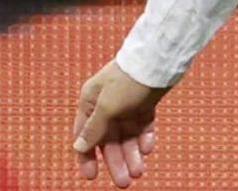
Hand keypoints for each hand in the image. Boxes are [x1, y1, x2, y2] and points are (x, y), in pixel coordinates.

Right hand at [73, 60, 169, 187]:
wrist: (158, 59)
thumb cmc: (128, 80)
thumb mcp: (107, 106)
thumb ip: (94, 128)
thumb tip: (79, 146)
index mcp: (90, 103)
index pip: (84, 136)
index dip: (87, 157)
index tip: (92, 176)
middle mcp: (106, 105)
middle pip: (109, 140)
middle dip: (116, 161)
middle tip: (125, 182)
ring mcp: (126, 105)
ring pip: (127, 136)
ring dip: (132, 154)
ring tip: (139, 172)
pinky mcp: (145, 103)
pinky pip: (143, 126)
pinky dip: (145, 137)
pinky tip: (147, 148)